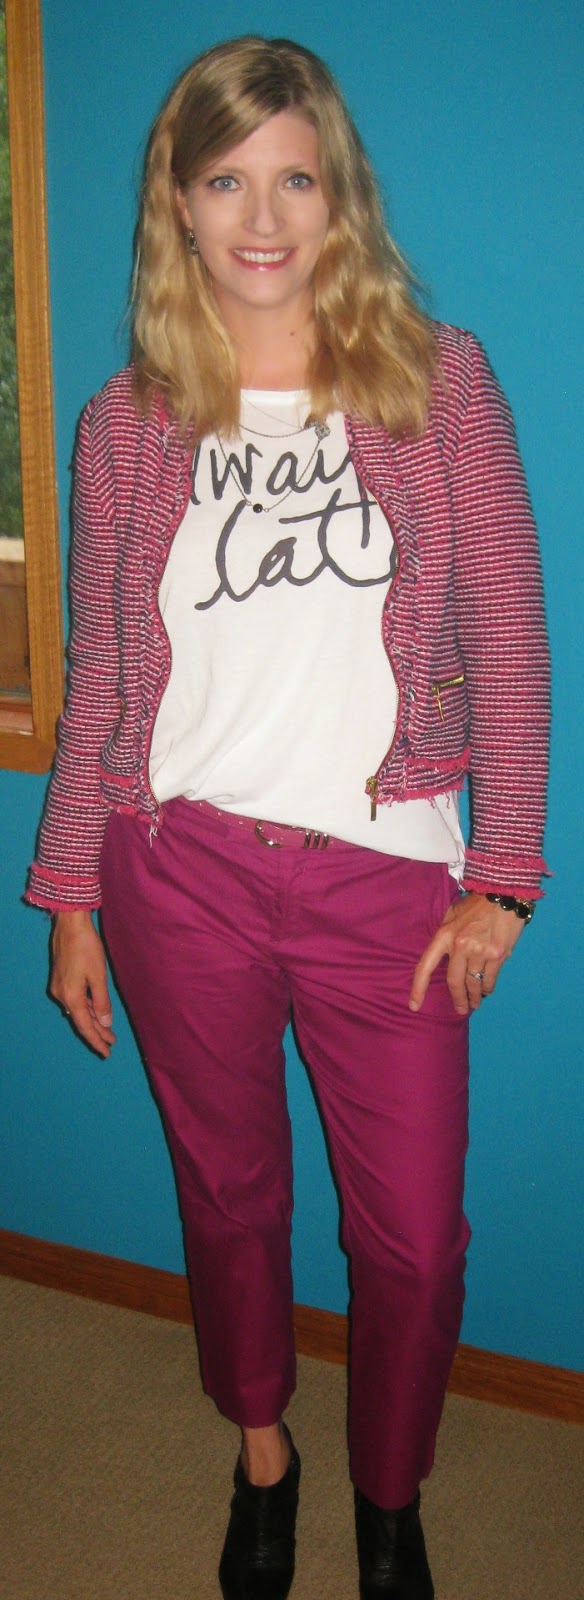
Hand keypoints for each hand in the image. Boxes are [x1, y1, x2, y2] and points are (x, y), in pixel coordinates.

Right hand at [50, 910, 115, 1056]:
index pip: (85, 1026)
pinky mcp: (61, 979)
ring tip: (107, 1030)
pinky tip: (96, 1010)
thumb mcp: (98, 977)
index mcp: (71, 998)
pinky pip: (75, 1000)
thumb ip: (102, 1002)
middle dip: (97, 1031)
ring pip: (78, 1010)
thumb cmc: (87, 949)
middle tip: (111, 1043)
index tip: (107, 1052)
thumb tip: (105, 1022)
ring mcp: (59, 988)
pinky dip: (87, 1007)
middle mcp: (61, 996)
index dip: (97, 1040)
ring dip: (93, 1019)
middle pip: (81, 1020)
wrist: (70, 926)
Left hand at [409, 892, 525, 1015]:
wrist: (503, 894)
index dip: (418, 988)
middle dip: (457, 999)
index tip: (414, 1006)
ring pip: (474, 983)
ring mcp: (479, 952)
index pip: (425, 966)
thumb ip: (445, 937)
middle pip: (454, 981)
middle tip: (460, 1009)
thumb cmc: (476, 905)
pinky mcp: (497, 955)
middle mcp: (459, 946)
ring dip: (475, 996)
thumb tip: (442, 958)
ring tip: (475, 1002)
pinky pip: (490, 979)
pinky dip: (488, 988)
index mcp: (443, 935)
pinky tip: (487, 991)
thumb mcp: (451, 915)